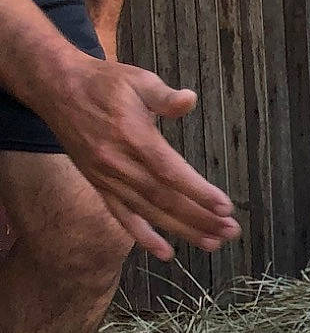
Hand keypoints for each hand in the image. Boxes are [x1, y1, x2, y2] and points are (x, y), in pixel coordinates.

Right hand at [43, 52, 236, 259]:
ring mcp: (107, 177)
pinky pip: (122, 215)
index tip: (225, 206)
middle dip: (200, 217)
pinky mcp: (99, 184)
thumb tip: (189, 99)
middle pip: (163, 197)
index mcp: (132, 135)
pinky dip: (143, 236)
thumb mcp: (137, 80)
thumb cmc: (103, 83)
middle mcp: (118, 162)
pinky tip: (166, 252)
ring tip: (213, 242)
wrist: (55, 88)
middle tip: (231, 231)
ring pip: (148, 211)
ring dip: (182, 230)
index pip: (169, 171)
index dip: (198, 191)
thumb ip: (164, 96)